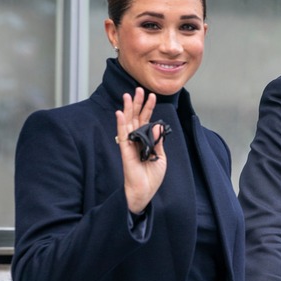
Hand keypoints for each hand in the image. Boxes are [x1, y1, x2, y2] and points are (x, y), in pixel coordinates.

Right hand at [115, 87, 166, 213]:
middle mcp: (136, 140)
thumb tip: (157, 125)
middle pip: (136, 117)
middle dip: (137, 103)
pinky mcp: (125, 151)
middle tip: (138, 89)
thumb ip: (158, 140)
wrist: (145, 191)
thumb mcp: (160, 156)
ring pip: (128, 122)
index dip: (149, 108)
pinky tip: (120, 113)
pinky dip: (121, 124)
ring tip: (128, 95)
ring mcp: (130, 144)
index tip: (152, 95)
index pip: (146, 120)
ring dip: (128, 109)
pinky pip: (122, 135)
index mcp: (146, 140)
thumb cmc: (152, 176)